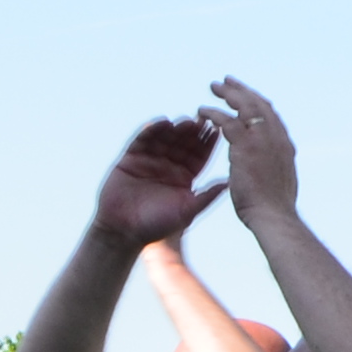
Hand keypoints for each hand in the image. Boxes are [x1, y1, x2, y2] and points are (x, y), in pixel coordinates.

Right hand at [86, 118, 225, 255]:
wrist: (122, 231)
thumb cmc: (156, 226)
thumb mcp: (187, 212)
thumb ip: (206, 196)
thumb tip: (229, 183)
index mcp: (184, 177)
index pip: (199, 155)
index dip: (208, 143)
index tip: (218, 130)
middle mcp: (169, 166)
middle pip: (183, 143)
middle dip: (193, 132)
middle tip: (202, 120)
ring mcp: (150, 160)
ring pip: (165, 138)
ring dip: (175, 129)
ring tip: (184, 122)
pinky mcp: (131, 158)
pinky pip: (142, 140)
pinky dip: (151, 130)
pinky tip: (162, 123)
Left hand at [202, 78, 301, 222]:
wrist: (274, 217)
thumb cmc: (274, 209)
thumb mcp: (278, 184)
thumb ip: (274, 170)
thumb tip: (272, 171)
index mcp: (284, 145)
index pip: (271, 116)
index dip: (258, 104)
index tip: (248, 98)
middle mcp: (276, 137)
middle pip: (259, 104)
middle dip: (243, 91)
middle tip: (228, 81)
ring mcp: (262, 139)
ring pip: (244, 106)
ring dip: (229, 94)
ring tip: (214, 87)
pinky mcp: (246, 145)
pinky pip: (227, 121)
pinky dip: (214, 113)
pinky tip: (201, 111)